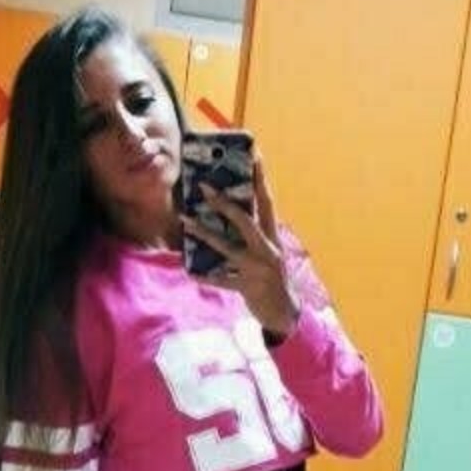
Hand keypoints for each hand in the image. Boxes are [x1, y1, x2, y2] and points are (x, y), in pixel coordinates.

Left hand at [183, 157, 298, 339]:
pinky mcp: (248, 287)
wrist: (285, 314)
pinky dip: (206, 277)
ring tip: (186, 221)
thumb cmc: (272, 279)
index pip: (267, 203)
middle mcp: (267, 250)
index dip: (260, 180)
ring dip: (205, 233)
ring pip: (227, 247)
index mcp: (273, 237)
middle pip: (245, 220)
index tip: (254, 156)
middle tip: (204, 188)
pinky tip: (191, 272)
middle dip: (224, 204)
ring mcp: (257, 269)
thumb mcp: (269, 253)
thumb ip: (255, 235)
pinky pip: (222, 280)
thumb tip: (232, 213)